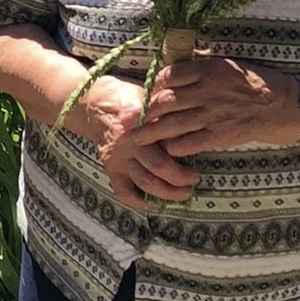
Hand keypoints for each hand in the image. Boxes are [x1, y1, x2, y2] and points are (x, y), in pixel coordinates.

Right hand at [65, 73, 200, 211]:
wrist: (99, 104)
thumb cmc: (134, 100)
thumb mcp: (153, 98)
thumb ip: (171, 111)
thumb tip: (198, 123)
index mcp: (144, 122)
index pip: (170, 139)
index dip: (188, 148)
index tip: (200, 153)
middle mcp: (131, 141)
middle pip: (159, 166)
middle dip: (181, 178)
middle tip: (195, 179)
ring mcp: (119, 157)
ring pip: (145, 182)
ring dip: (167, 192)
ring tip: (183, 193)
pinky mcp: (111, 168)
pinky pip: (123, 191)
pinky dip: (138, 201)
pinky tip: (153, 202)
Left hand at [139, 57, 299, 155]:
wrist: (284, 104)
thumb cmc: (253, 82)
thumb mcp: (227, 65)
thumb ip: (199, 68)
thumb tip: (170, 70)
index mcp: (208, 69)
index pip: (169, 75)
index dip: (152, 85)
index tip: (144, 92)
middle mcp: (208, 91)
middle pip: (165, 101)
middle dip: (143, 112)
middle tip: (128, 119)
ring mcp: (214, 115)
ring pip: (172, 124)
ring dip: (151, 132)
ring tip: (135, 137)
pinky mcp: (221, 135)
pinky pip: (190, 143)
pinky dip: (174, 146)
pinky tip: (166, 148)